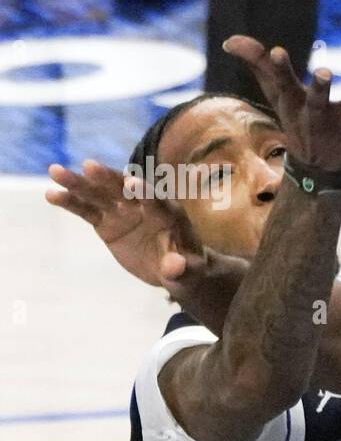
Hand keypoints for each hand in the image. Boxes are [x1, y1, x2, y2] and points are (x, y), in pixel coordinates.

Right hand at [46, 159, 205, 288]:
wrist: (173, 268)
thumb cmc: (188, 269)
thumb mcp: (188, 274)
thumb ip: (182, 269)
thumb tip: (176, 266)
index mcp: (169, 214)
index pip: (156, 201)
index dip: (145, 192)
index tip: (132, 182)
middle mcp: (144, 205)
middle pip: (124, 189)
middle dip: (108, 178)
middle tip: (89, 166)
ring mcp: (123, 211)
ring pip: (100, 195)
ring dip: (79, 183)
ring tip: (55, 172)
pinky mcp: (107, 221)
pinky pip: (87, 210)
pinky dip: (71, 202)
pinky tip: (52, 194)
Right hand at [223, 36, 340, 170]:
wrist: (321, 168)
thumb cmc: (297, 122)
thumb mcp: (276, 95)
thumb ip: (258, 64)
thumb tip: (230, 39)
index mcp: (295, 104)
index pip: (281, 82)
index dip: (276, 66)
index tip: (275, 50)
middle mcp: (319, 114)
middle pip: (318, 99)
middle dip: (320, 87)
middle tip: (324, 73)